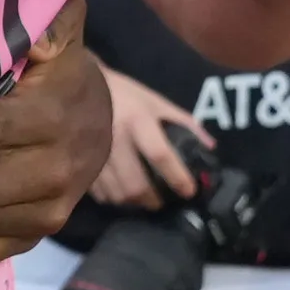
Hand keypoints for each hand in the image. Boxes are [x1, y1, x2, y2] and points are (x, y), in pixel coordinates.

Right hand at [90, 65, 201, 209]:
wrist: (80, 87)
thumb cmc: (124, 95)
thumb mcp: (156, 102)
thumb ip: (184, 123)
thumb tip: (209, 148)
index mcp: (138, 120)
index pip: (161, 155)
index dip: (177, 177)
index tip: (189, 191)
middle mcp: (116, 138)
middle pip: (137, 184)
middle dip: (154, 200)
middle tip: (161, 201)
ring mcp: (95, 153)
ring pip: (117, 194)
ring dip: (134, 202)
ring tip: (142, 198)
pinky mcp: (81, 162)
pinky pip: (99, 192)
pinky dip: (113, 198)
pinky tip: (120, 192)